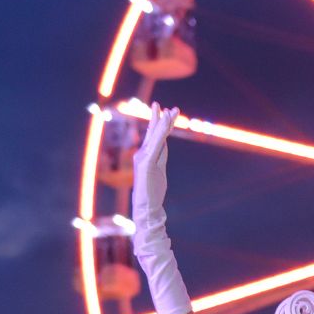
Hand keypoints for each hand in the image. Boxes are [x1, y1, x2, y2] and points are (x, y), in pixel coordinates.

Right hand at [131, 105, 178, 245]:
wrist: (145, 207)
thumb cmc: (152, 192)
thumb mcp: (159, 171)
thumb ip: (160, 157)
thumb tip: (163, 146)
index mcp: (146, 155)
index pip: (156, 136)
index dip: (162, 124)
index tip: (168, 112)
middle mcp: (142, 153)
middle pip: (155, 132)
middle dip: (162, 118)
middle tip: (168, 106)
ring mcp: (143, 157)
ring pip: (156, 136)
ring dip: (164, 122)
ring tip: (171, 111)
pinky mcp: (146, 162)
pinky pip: (156, 144)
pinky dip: (161, 132)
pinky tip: (166, 123)